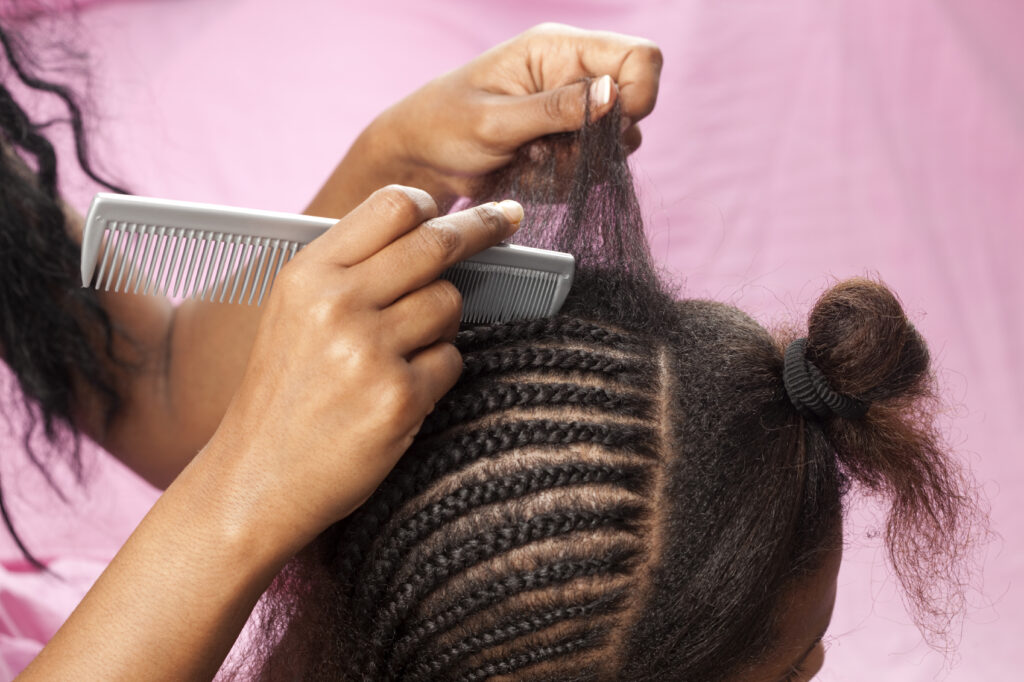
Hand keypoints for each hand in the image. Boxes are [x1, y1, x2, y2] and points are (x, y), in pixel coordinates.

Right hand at [207, 187, 522, 548]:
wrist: (258, 477)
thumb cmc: (284, 393)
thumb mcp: (294, 313)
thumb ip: (349, 270)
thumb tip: (429, 228)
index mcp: (308, 275)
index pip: (391, 206)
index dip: (434, 207)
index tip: (464, 208)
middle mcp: (337, 304)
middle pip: (436, 244)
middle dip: (483, 228)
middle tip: (509, 218)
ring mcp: (369, 352)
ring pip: (450, 303)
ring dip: (441, 325)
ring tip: (401, 354)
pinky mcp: (399, 398)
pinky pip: (452, 360)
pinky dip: (436, 375)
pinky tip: (399, 393)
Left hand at [307, 23, 661, 215]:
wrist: (423, 160)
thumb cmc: (443, 125)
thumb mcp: (495, 120)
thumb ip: (554, 108)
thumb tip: (612, 95)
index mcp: (558, 49)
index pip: (639, 57)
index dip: (638, 94)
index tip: (607, 127)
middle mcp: (574, 76)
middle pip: (633, 109)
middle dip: (597, 142)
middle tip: (547, 150)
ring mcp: (575, 112)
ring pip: (615, 147)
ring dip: (576, 166)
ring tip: (529, 161)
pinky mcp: (570, 145)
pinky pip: (593, 171)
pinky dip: (564, 180)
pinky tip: (529, 172)